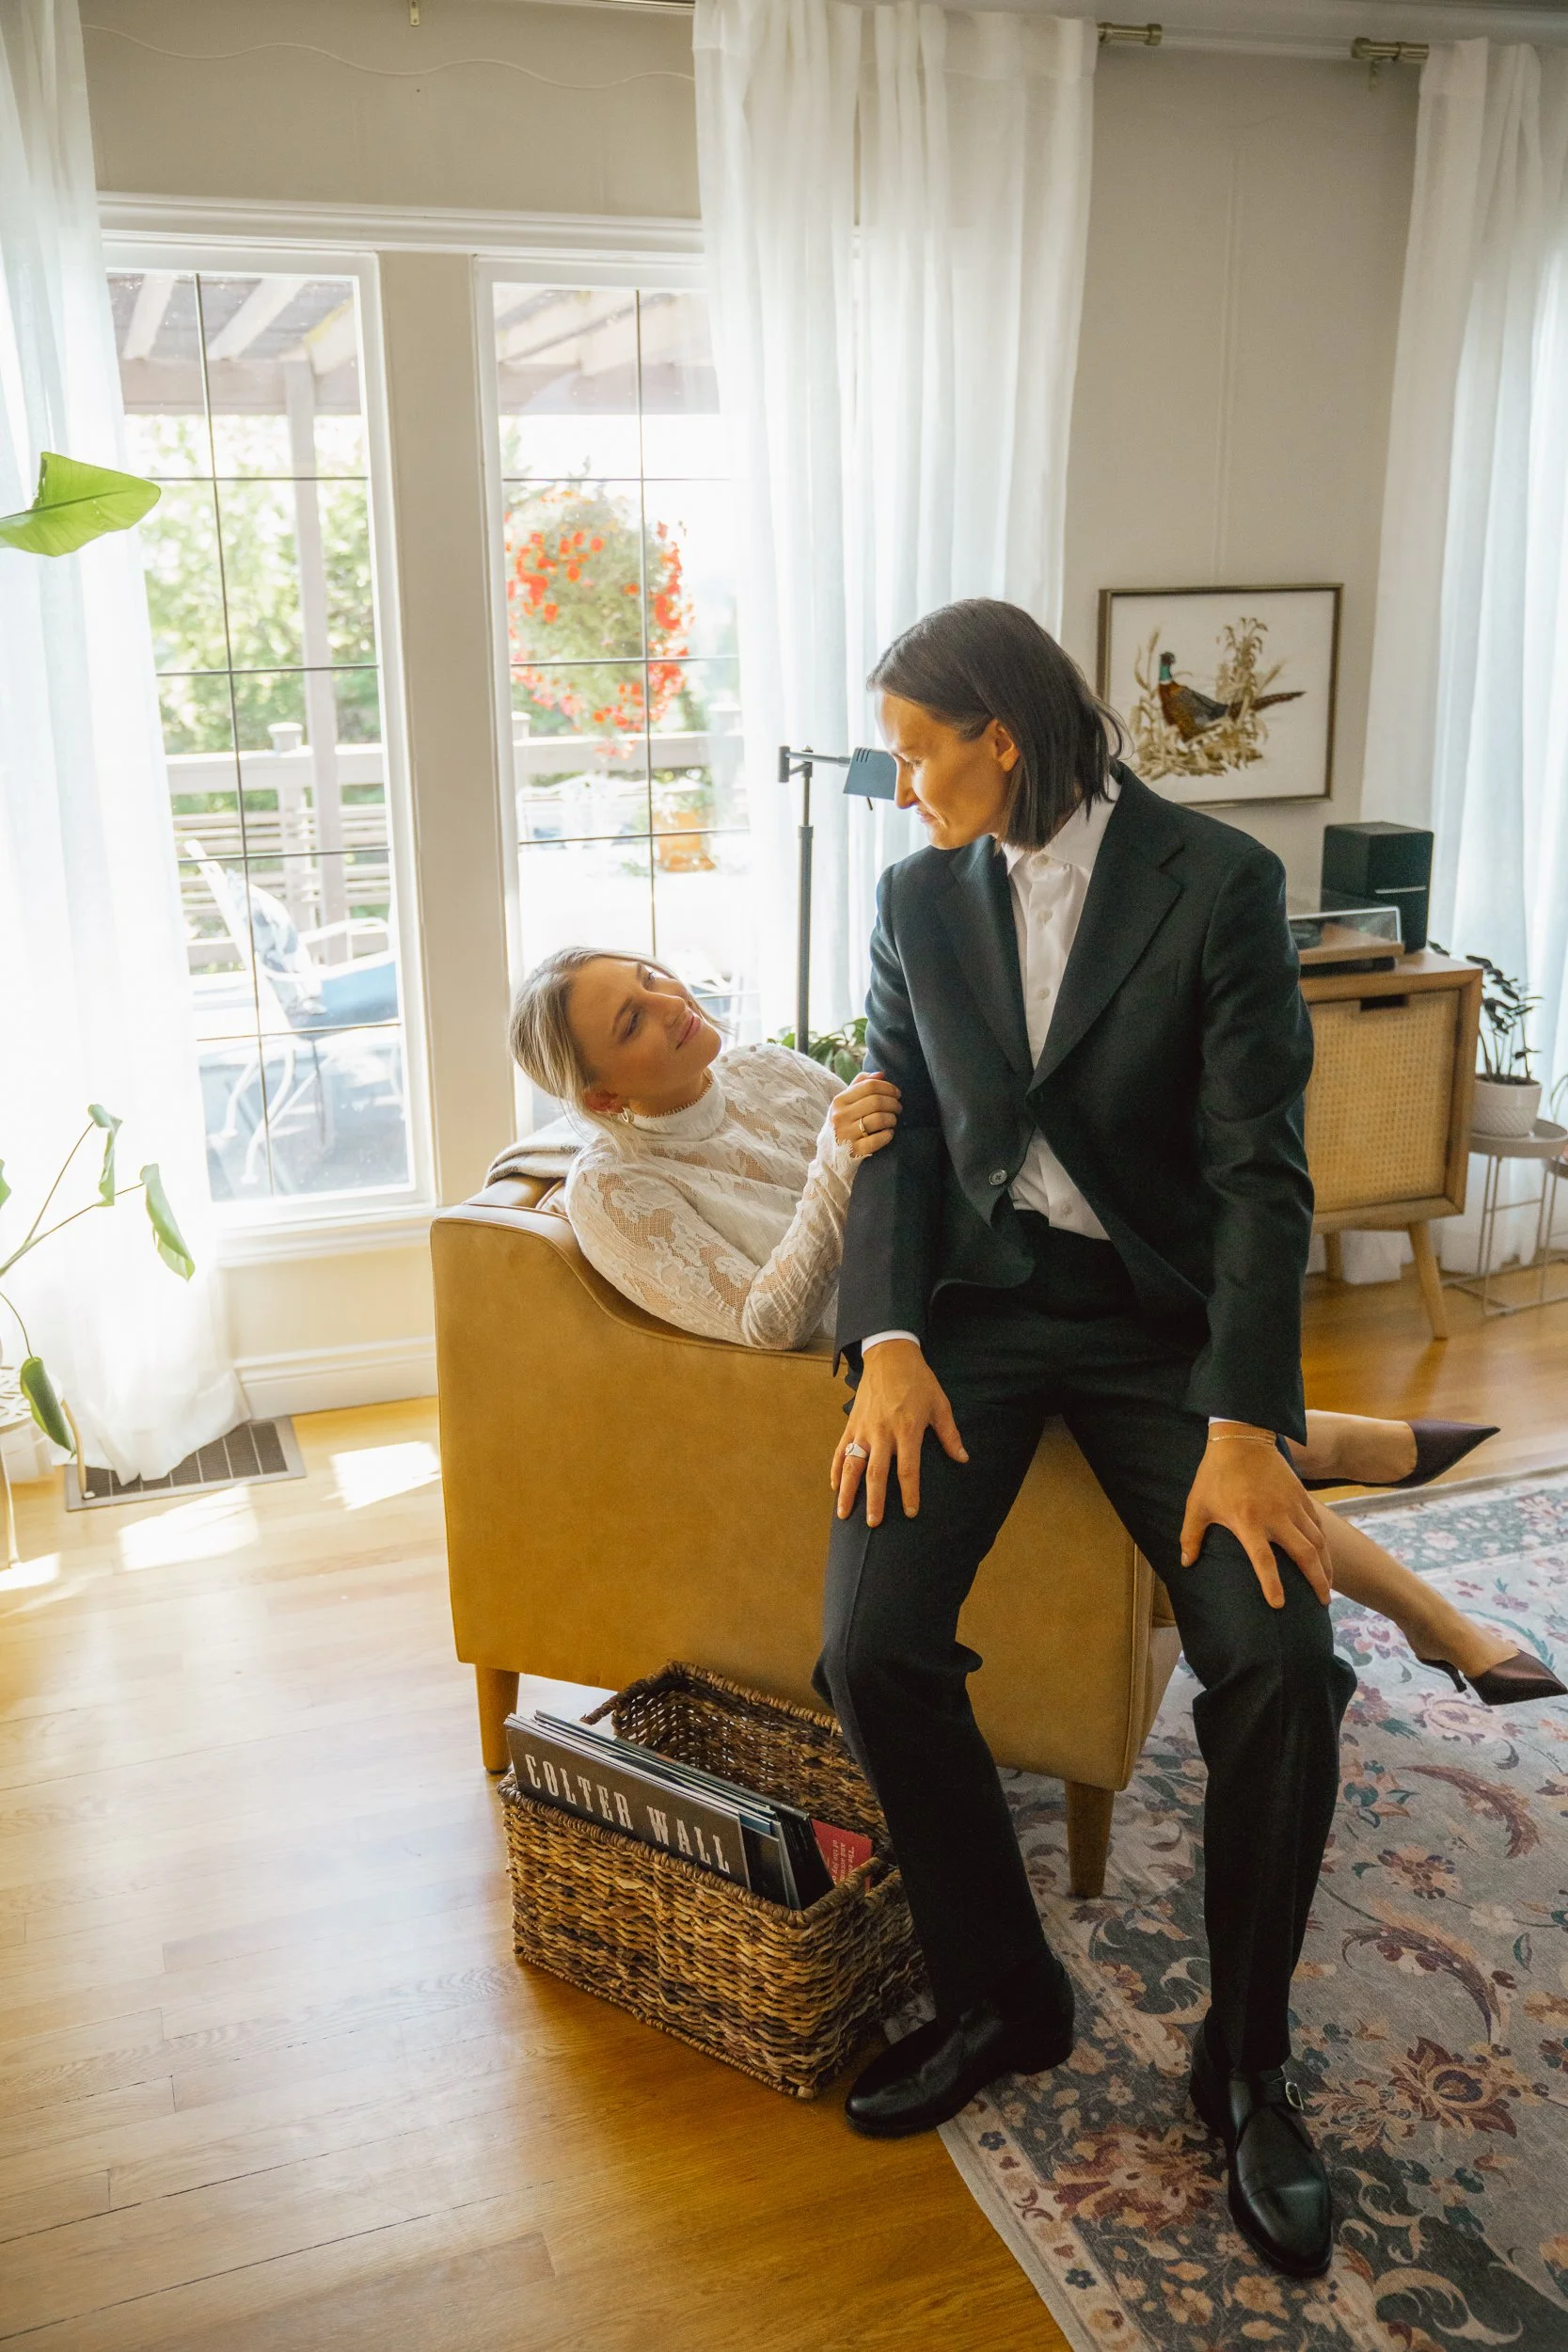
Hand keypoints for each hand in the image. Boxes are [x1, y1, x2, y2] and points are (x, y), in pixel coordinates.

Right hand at [831, 1070, 901, 1161]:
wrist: (830, 1155)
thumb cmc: (843, 1123)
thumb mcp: (845, 1103)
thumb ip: (861, 1085)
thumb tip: (881, 1074)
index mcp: (839, 1101)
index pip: (869, 1086)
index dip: (888, 1087)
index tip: (897, 1093)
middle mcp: (840, 1116)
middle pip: (876, 1101)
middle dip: (893, 1103)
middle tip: (898, 1108)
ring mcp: (846, 1134)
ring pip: (879, 1119)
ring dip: (892, 1119)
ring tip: (893, 1120)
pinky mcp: (855, 1151)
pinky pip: (878, 1139)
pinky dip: (888, 1135)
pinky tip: (889, 1133)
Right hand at [831, 1338, 966, 1525]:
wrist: (890, 1355)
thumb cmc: (918, 1380)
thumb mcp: (940, 1404)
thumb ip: (949, 1434)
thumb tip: (963, 1458)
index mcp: (907, 1430)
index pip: (908, 1470)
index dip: (909, 1493)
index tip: (910, 1513)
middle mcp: (882, 1433)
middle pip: (876, 1473)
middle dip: (874, 1500)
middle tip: (873, 1523)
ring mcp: (863, 1429)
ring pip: (852, 1465)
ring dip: (847, 1491)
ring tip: (844, 1514)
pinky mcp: (851, 1423)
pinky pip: (840, 1450)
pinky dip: (835, 1469)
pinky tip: (835, 1487)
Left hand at [1180, 1424, 1331, 1609]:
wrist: (1241, 1439)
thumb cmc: (1215, 1474)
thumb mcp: (1197, 1505)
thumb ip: (1191, 1536)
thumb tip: (1186, 1564)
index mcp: (1247, 1521)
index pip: (1263, 1559)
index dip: (1271, 1584)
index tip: (1279, 1605)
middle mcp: (1275, 1516)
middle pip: (1304, 1554)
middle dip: (1317, 1581)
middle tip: (1322, 1603)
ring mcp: (1292, 1506)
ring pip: (1318, 1542)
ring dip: (1326, 1566)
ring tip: (1327, 1587)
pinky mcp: (1301, 1497)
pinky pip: (1319, 1526)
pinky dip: (1325, 1545)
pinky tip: (1325, 1558)